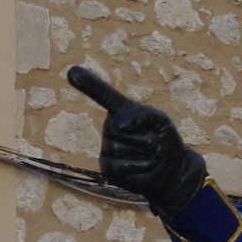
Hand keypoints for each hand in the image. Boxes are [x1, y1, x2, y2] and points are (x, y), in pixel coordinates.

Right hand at [68, 66, 207, 216]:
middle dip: (145, 137)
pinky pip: (121, 165)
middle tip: (155, 144)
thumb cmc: (164, 141)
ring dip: (144, 154)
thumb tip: (117, 125)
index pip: (104, 96)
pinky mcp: (107, 167)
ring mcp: (106, 147)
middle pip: (120, 128)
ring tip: (150, 156)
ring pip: (120, 147)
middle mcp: (110, 127)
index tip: (72, 71)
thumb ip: (143, 116)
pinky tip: (144, 167)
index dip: (88, 84)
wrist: (169, 170)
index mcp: (121, 111)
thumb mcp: (161, 122)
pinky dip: (139, 167)